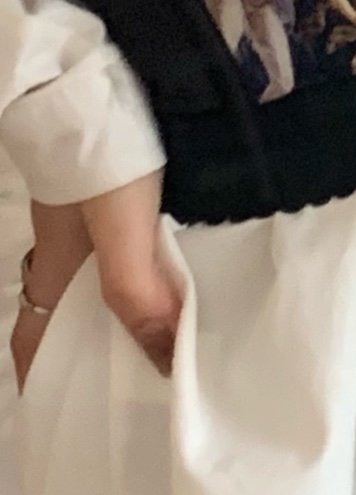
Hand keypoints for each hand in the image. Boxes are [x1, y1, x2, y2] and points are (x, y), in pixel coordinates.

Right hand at [10, 174, 180, 389]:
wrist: (90, 84)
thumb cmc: (99, 161)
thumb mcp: (121, 232)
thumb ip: (137, 291)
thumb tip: (163, 361)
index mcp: (54, 272)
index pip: (32, 338)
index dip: (42, 376)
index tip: (70, 410)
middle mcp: (64, 255)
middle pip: (72, 316)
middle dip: (100, 351)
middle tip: (148, 383)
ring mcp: (86, 226)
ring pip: (102, 284)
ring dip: (130, 313)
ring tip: (179, 341)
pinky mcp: (112, 199)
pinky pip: (127, 252)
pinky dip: (148, 275)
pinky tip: (184, 279)